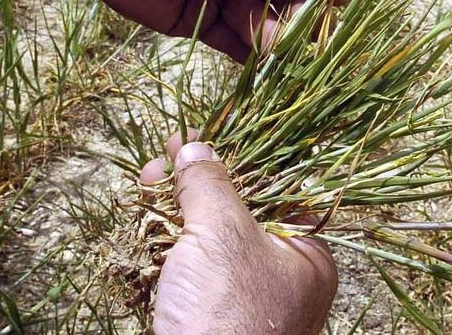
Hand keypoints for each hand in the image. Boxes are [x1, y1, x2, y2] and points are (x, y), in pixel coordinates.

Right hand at [140, 132, 336, 334]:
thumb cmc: (228, 316)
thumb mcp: (222, 235)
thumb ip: (210, 185)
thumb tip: (198, 149)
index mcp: (305, 256)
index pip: (274, 188)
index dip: (235, 156)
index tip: (198, 134)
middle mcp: (280, 278)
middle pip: (236, 211)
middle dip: (196, 181)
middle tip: (163, 158)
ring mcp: (241, 301)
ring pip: (207, 241)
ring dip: (176, 208)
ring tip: (148, 184)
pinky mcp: (206, 319)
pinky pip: (188, 272)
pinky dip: (167, 246)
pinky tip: (146, 225)